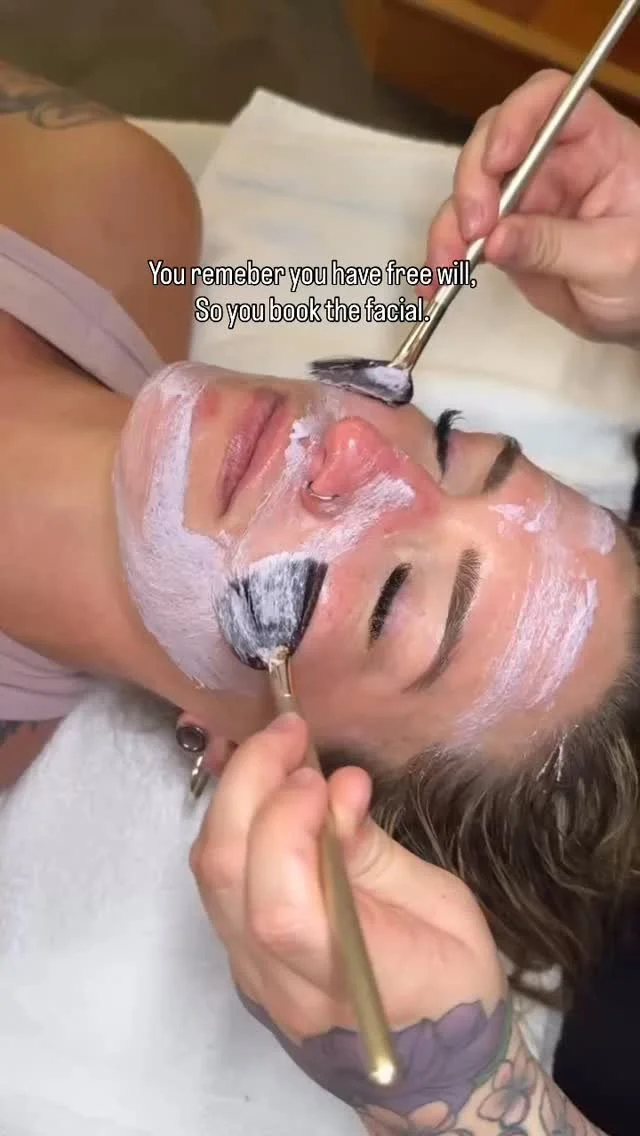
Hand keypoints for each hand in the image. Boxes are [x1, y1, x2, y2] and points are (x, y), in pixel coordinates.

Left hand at [190, 713, 517, 1131]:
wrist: (434, 1073)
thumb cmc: (456, 986)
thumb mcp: (442, 908)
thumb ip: (375, 851)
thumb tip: (336, 784)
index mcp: (355, 978)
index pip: (280, 907)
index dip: (286, 825)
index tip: (321, 774)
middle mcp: (285, 984)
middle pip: (225, 876)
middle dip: (249, 782)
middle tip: (289, 731)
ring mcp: (254, 976)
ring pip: (209, 875)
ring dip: (235, 795)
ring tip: (276, 747)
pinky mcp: (242, 960)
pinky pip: (217, 883)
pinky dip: (232, 821)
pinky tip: (258, 783)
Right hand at [423, 69, 639, 344]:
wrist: (634, 316)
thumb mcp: (611, 259)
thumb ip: (553, 245)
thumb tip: (494, 239)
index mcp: (596, 146)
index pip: (551, 103)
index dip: (518, 119)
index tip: (500, 161)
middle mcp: (554, 162)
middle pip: (494, 144)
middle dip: (473, 183)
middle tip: (474, 229)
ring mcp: (524, 197)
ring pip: (469, 192)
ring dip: (448, 227)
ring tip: (445, 268)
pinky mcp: (502, 233)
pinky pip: (462, 235)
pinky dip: (444, 257)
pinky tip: (435, 283)